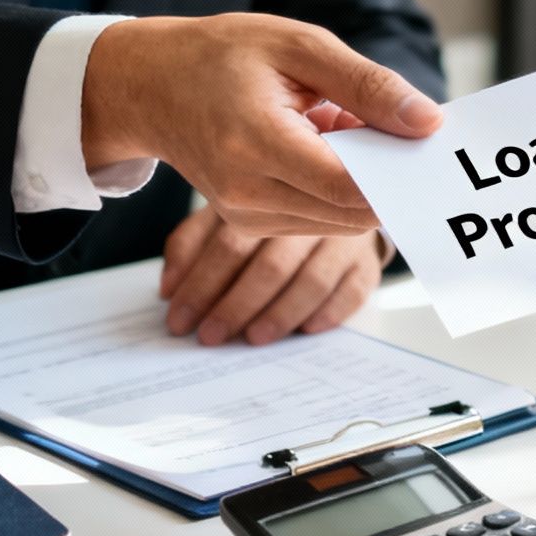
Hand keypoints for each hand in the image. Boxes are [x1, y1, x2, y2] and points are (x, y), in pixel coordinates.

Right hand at [81, 13, 441, 235]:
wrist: (150, 86)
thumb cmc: (222, 55)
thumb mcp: (299, 46)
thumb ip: (368, 85)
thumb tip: (428, 122)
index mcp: (256, 141)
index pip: (349, 185)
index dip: (397, 172)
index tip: (427, 146)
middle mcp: (247, 192)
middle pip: (352, 210)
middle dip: (387, 177)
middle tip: (396, 129)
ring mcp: (246, 217)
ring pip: (341, 221)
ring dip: (361, 183)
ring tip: (340, 127)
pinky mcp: (250, 226)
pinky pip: (319, 220)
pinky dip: (337, 191)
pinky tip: (322, 146)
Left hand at [158, 204, 385, 344]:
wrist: (341, 199)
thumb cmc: (272, 217)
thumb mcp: (227, 216)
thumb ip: (193, 244)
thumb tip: (168, 289)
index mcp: (266, 200)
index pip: (231, 244)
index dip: (202, 284)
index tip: (180, 319)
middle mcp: (308, 216)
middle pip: (271, 265)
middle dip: (236, 306)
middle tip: (211, 335)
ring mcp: (343, 238)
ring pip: (312, 280)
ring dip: (280, 314)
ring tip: (253, 337)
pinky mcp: (367, 261)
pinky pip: (353, 290)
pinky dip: (329, 312)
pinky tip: (305, 330)